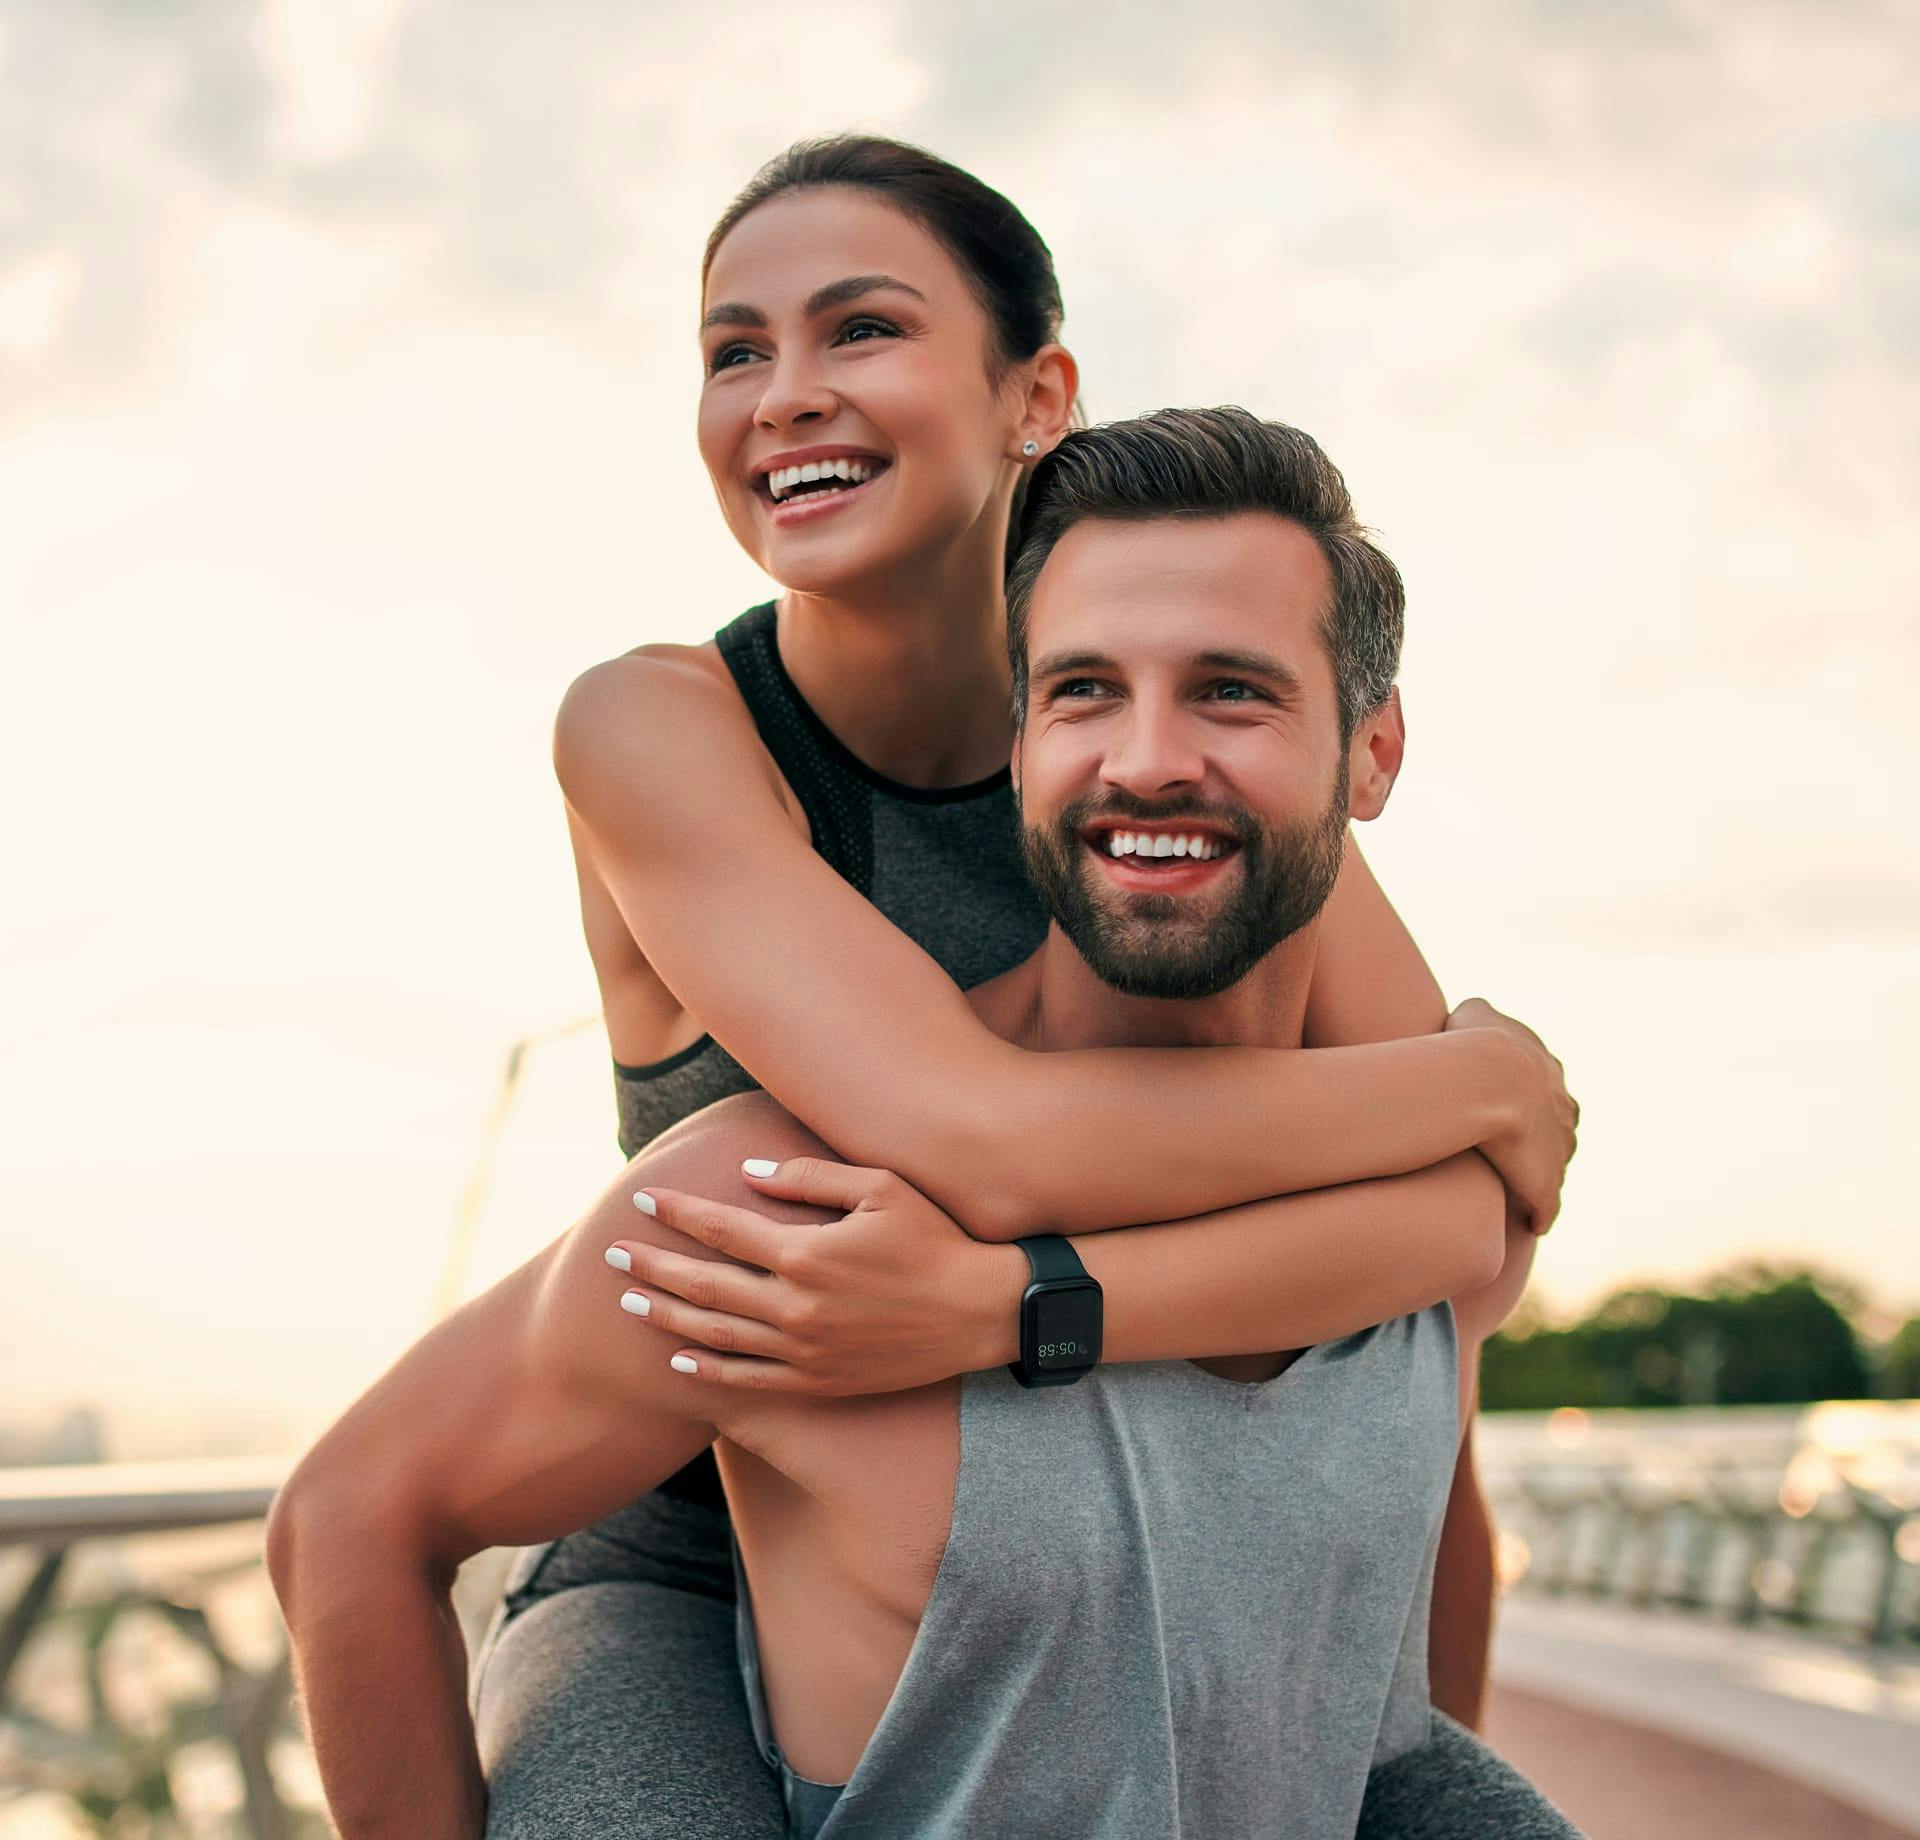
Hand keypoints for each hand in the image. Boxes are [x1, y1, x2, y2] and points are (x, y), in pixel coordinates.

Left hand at [601, 1159, 1022, 1394]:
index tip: (644, 1200)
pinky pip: (749, 1381)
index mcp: (807, 1253)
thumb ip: (809, 1177)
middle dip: (652, 1267)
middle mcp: (797, 1307)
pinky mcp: (820, 1382)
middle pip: (704, 1286)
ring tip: (629, 1304)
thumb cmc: (936, 1237)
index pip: (723, 1229)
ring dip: (666, 1319)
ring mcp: (805, 1351)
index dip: (678, 1215)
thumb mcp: (881, 1187)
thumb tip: (744, 1172)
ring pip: (716, 1337)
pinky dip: (708, 1372)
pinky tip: (677, 1361)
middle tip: (611, 1253)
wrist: (982, 1311)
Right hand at [1443, 997, 1578, 1233]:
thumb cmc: (1475, 1042)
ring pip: (1556, 1168)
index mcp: (1549, 1073)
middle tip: (1517, 1149)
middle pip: (1559, 1130)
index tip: (1508, 1108)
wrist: (1491, 1079)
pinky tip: (1531, 1223)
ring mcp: (1559, 1150)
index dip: (1528, 1100)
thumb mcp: (1474, 1011)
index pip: (1547, 1091)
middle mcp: (1563, 1113)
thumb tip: (1472, 1012)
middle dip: (1543, 1140)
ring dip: (1541, 1177)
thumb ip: (1479, 1012)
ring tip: (1519, 1187)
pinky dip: (1541, 1214)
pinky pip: (1548, 1206)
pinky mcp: (1546, 1185)